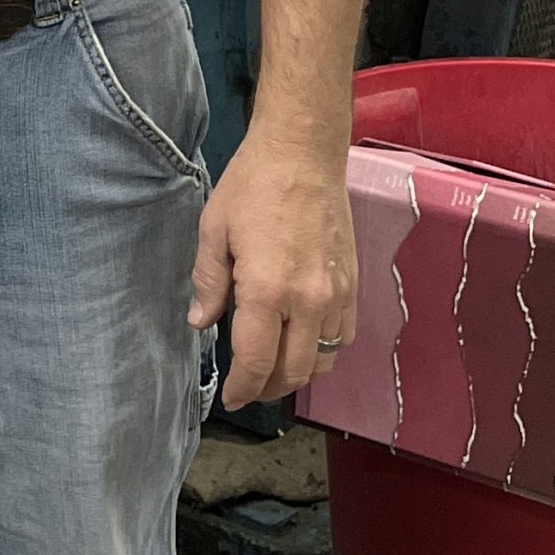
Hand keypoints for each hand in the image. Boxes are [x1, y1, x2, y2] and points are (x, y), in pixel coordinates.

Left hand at [187, 126, 356, 409]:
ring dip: (297, 374)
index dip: (243, 389)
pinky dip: (323, 351)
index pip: (257, 362)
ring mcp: (336, 295)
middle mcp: (308, 301)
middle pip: (293, 371)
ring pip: (323, 360)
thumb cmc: (251, 186)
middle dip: (268, 389)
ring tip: (273, 371)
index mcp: (267, 290)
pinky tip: (303, 343)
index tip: (231, 401)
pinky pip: (343, 336)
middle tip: (248, 389)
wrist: (303, 153)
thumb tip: (200, 324)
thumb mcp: (214, 231)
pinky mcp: (353, 285)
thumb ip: (208, 284)